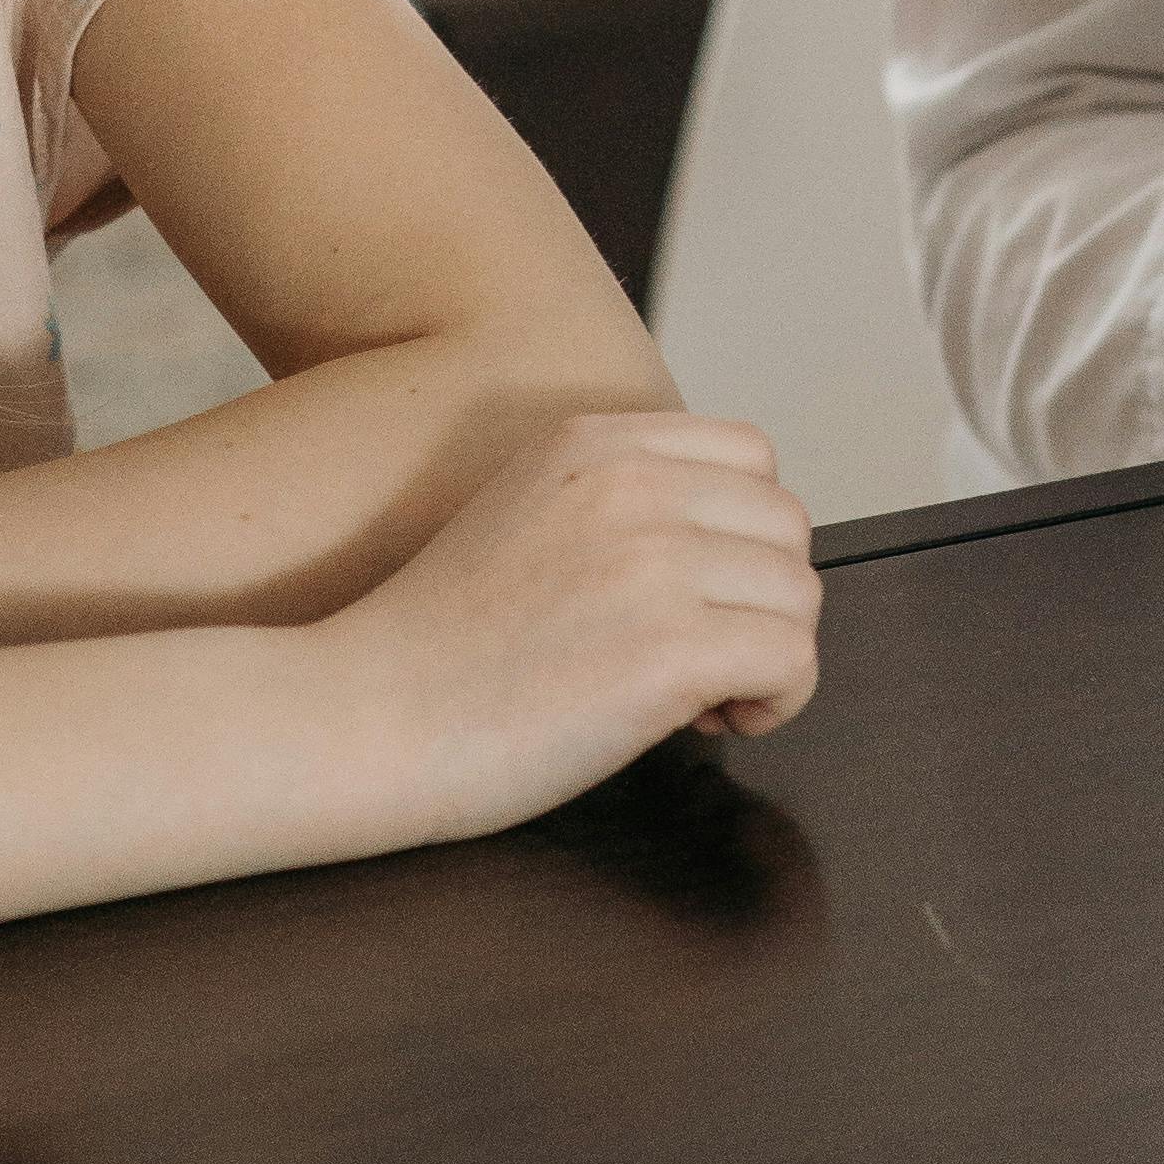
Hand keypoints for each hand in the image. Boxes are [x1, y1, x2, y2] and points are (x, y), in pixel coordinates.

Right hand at [334, 406, 820, 837]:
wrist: (363, 716)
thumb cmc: (436, 645)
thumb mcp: (522, 510)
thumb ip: (615, 498)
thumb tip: (728, 546)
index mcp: (594, 441)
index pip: (751, 457)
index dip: (741, 539)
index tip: (696, 597)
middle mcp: (630, 483)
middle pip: (786, 525)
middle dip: (760, 598)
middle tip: (701, 658)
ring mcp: (651, 561)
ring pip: (799, 594)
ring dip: (770, 654)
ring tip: (702, 697)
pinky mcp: (667, 648)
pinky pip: (792, 659)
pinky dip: (775, 702)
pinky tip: (712, 722)